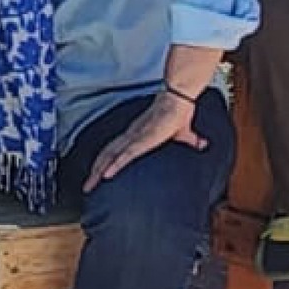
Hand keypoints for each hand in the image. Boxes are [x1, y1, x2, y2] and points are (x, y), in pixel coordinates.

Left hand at [84, 83, 211, 190]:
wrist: (179, 101)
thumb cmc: (178, 114)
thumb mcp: (184, 134)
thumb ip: (189, 141)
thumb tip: (201, 145)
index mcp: (135, 135)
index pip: (113, 151)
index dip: (103, 163)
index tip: (96, 176)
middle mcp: (130, 136)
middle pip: (106, 155)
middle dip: (94, 172)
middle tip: (86, 187)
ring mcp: (135, 138)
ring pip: (110, 157)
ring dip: (99, 172)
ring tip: (90, 185)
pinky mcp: (142, 140)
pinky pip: (125, 155)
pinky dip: (114, 165)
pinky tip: (106, 175)